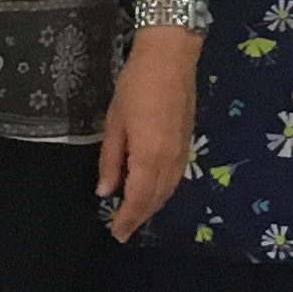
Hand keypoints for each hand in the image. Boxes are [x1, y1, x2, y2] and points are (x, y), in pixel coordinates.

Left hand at [98, 31, 200, 243]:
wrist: (171, 58)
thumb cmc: (136, 85)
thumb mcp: (115, 122)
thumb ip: (111, 160)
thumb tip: (105, 191)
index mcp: (149, 156)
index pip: (138, 199)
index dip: (127, 219)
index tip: (116, 233)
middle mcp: (170, 160)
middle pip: (156, 199)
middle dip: (140, 217)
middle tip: (123, 231)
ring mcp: (182, 152)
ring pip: (168, 190)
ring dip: (153, 206)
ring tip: (136, 215)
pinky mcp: (187, 142)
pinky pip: (176, 177)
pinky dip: (164, 191)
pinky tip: (153, 191)